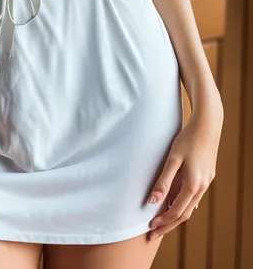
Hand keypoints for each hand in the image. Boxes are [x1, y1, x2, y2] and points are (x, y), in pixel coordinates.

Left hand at [147, 97, 223, 239]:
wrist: (208, 124)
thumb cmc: (188, 138)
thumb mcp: (173, 159)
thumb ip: (163, 181)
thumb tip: (152, 201)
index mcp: (193, 185)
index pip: (176, 212)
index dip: (162, 221)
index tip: (149, 227)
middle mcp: (202, 187)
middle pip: (184, 214)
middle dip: (168, 225)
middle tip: (153, 233)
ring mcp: (206, 182)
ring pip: (190, 206)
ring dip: (176, 216)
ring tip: (161, 221)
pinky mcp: (207, 176)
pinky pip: (194, 197)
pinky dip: (183, 204)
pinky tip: (175, 203)